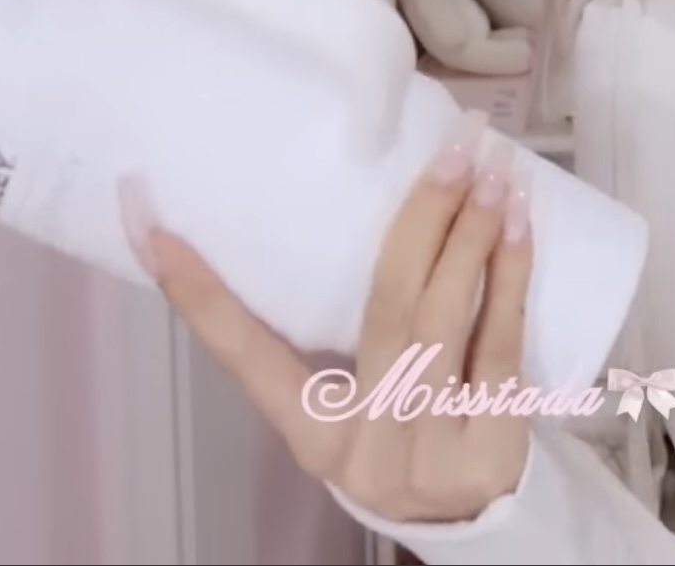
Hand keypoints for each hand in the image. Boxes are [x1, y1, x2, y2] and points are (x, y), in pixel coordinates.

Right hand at [124, 109, 533, 524]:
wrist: (476, 526)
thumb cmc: (407, 438)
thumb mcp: (357, 405)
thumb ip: (342, 337)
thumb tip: (328, 212)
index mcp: (312, 431)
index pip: (245, 357)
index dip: (199, 297)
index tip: (154, 229)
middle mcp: (365, 440)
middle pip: (385, 310)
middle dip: (418, 219)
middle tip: (449, 148)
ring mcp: (430, 445)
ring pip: (444, 320)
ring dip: (471, 235)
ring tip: (493, 169)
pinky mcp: (492, 444)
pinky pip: (501, 344)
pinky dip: (510, 278)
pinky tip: (519, 225)